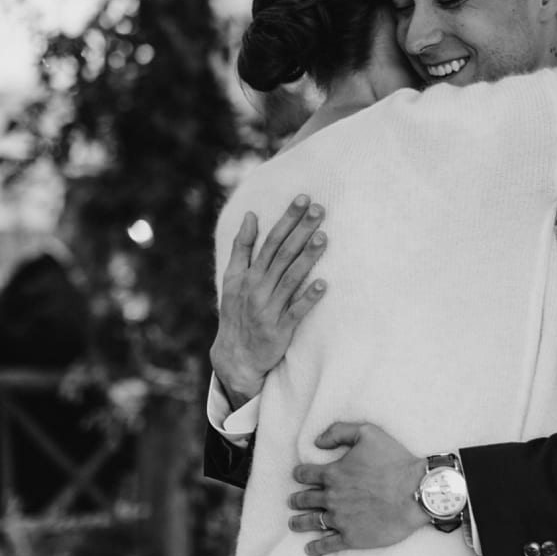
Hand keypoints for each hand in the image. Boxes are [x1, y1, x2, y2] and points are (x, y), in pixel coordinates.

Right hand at [210, 195, 328, 405]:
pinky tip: (323, 284)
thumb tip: (250, 214)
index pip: (271, 240)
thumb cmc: (237, 312)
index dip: (287, 219)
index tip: (303, 198)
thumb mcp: (232, 278)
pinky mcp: (279, 330)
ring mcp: (268, 309)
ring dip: (307, 258)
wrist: (235, 357)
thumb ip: (242, 246)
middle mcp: (258, 288)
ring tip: (324, 237)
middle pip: (283, 254)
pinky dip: (308, 298)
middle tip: (320, 208)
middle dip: (301, 230)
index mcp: (249, 274)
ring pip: (290, 279)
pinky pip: (295, 312)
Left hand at [287, 422, 428, 555]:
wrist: (415, 492)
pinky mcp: (351, 537)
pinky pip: (327, 543)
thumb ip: (339, 431)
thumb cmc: (394, 461)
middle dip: (297, 499)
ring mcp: (340, 519)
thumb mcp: (368, 433)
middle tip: (293, 501)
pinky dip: (316, 546)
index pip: (306, 474)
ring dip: (299, 522)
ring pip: (312, 522)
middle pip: (305, 499)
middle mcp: (332, 497)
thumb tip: (317, 442)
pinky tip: (309, 547)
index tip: (298, 476)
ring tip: (293, 523)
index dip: (300, 474)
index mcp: (333, 473)